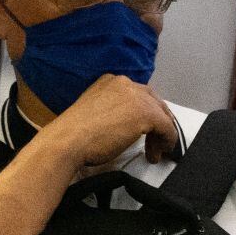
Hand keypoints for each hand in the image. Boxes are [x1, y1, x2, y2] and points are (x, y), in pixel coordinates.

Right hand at [35, 75, 180, 168]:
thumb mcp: (95, 111)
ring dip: (161, 134)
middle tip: (154, 142)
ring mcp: (137, 97)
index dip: (144, 114)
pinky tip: (157, 153)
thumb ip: (112, 109)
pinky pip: (167, 128)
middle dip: (157, 122)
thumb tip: (125, 124)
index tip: (142, 132)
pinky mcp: (146, 114)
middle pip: (153, 101)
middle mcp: (126, 83)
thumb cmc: (75, 133)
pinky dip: (167, 141)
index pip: (138, 94)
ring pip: (162, 114)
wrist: (68, 140)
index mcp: (111, 81)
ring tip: (154, 152)